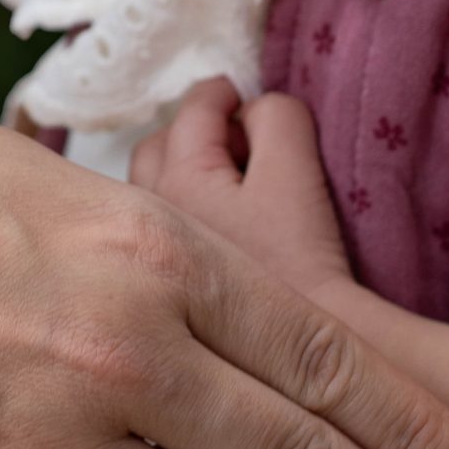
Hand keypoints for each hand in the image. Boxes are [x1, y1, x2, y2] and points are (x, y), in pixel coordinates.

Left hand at [130, 78, 353, 305]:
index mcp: (178, 175)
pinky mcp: (164, 278)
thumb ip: (277, 121)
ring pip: (154, 187)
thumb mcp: (295, 174)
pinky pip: (161, 226)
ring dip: (185, 171)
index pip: (196, 109)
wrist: (297, 352)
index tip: (240, 99)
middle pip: (162, 145)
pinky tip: (218, 228)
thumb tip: (258, 106)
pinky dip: (183, 211)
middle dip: (195, 131)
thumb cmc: (301, 261)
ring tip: (227, 182)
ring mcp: (148, 245)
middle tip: (236, 139)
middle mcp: (148, 205)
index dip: (224, 96)